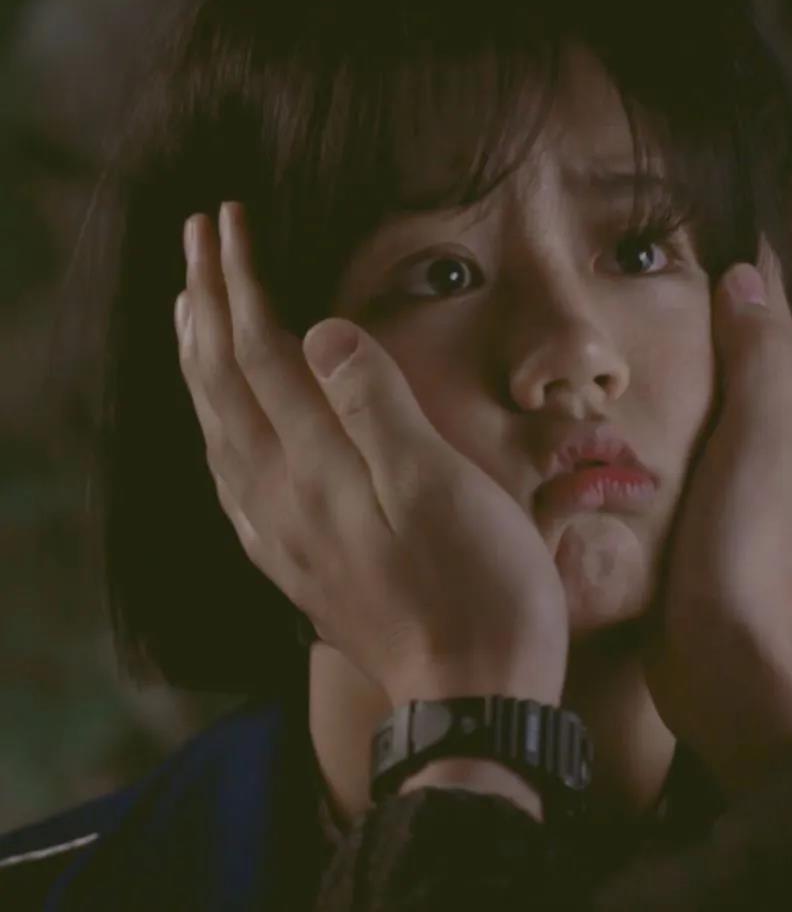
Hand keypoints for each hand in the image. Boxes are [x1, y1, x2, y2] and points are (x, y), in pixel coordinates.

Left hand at [175, 202, 568, 709]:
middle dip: (206, 301)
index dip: (241, 282)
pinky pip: (228, 473)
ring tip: (189, 308)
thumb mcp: (441, 486)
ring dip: (198, 355)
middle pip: (222, 380)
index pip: (259, 351)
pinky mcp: (293, 559)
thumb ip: (377, 406)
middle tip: (195, 238)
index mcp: (317, 465)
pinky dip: (211, 422)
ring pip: (216, 424)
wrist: (470, 696)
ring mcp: (280, 531)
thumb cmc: (477, 587)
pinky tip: (215, 419)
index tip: (228, 220)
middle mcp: (279, 494)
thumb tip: (321, 330)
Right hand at [643, 242, 791, 791]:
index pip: (768, 311)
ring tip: (597, 319)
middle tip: (623, 263)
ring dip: (657, 355)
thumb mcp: (762, 437)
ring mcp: (721, 470)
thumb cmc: (749, 542)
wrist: (728, 658)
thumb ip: (758, 357)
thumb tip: (742, 276)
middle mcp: (762, 430)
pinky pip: (658, 437)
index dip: (740, 263)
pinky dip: (636, 408)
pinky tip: (592, 404)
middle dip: (690, 300)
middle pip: (729, 344)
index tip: (689, 220)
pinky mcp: (682, 503)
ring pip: (689, 390)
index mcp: (790, 406)